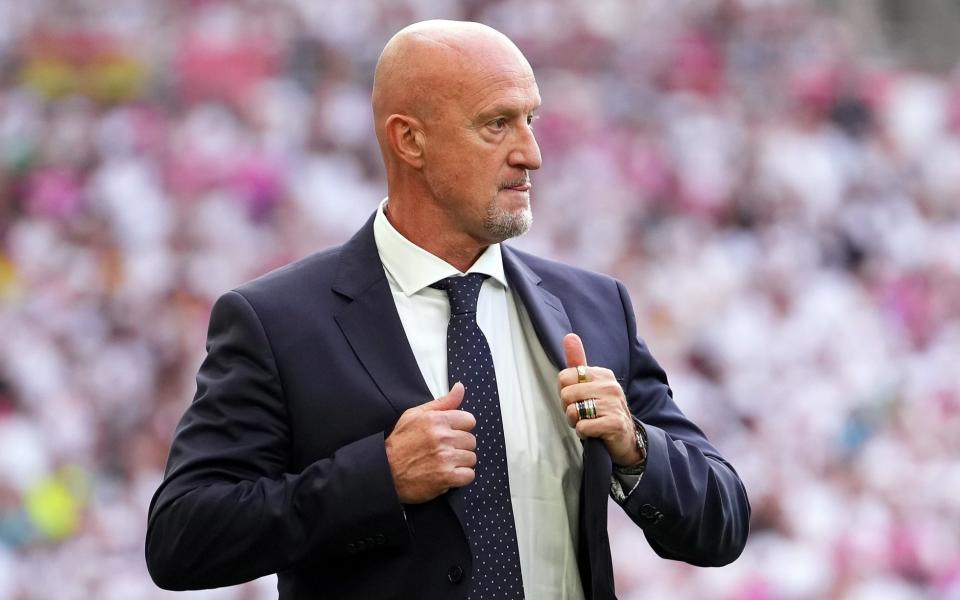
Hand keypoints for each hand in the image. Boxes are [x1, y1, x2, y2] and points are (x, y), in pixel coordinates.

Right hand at [385, 382, 476, 503]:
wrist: (385, 471)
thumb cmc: (400, 443)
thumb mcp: (415, 415)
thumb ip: (442, 402)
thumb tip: (460, 387)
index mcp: (436, 419)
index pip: (469, 420)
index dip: (460, 428)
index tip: (450, 434)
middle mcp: (442, 437)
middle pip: (471, 440)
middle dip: (460, 446)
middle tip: (444, 450)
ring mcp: (445, 457)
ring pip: (471, 458)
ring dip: (460, 463)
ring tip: (444, 463)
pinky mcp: (446, 477)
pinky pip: (469, 475)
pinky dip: (460, 477)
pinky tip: (447, 474)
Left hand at [558, 333, 642, 466]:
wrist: (627, 439)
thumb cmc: (603, 411)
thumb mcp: (591, 384)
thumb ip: (578, 361)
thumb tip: (569, 335)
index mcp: (602, 374)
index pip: (564, 377)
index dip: (565, 393)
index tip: (578, 400)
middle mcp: (610, 386)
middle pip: (566, 395)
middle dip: (568, 409)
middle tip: (583, 414)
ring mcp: (614, 404)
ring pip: (573, 411)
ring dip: (575, 422)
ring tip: (589, 422)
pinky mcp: (614, 424)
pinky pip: (582, 427)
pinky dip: (583, 433)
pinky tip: (594, 433)